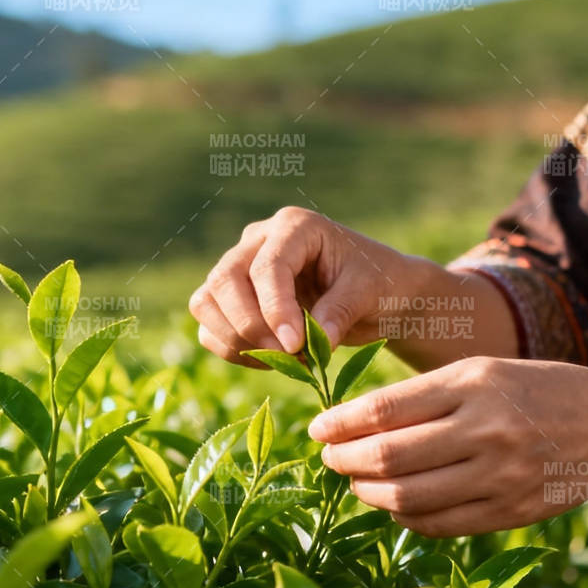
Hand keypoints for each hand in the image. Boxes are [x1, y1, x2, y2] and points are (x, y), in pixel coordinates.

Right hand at [189, 207, 422, 363]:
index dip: (274, 309)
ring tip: (281, 359)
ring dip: (235, 339)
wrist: (380, 295)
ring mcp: (240, 267)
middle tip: (286, 355)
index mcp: (294, 226)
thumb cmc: (380, 283)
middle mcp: (259, 240)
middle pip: (224, 280)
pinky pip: (210, 326)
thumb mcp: (370, 292)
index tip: (295, 346)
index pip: (266, 267)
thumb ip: (341, 311)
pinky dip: (232, 349)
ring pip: (206, 302)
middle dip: (249, 326)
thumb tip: (314, 340)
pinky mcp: (233, 299)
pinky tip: (271, 360)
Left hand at [311, 357, 587, 536]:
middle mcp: (486, 430)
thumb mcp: (485, 371)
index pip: (384, 410)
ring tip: (356, 482)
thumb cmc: (538, 389)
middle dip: (344, 462)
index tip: (317, 430)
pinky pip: (438, 525)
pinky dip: (404, 518)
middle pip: (388, 457)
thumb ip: (425, 396)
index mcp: (474, 383)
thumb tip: (354, 427)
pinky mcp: (511, 513)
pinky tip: (394, 505)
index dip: (339, 424)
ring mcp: (500, 477)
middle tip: (329, 459)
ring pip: (406, 498)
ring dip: (367, 494)